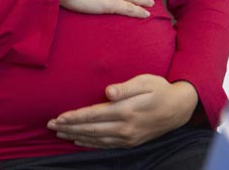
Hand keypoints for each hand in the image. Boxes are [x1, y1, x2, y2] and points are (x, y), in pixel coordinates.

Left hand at [47, 75, 198, 147]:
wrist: (178, 109)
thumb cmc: (160, 90)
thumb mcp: (146, 82)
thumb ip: (126, 87)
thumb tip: (108, 91)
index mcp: (127, 111)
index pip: (94, 115)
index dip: (75, 116)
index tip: (59, 116)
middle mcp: (125, 128)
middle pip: (91, 129)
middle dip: (69, 127)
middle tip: (50, 125)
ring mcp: (127, 138)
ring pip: (96, 139)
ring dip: (75, 136)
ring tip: (59, 133)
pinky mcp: (130, 142)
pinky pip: (105, 146)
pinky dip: (89, 144)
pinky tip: (79, 140)